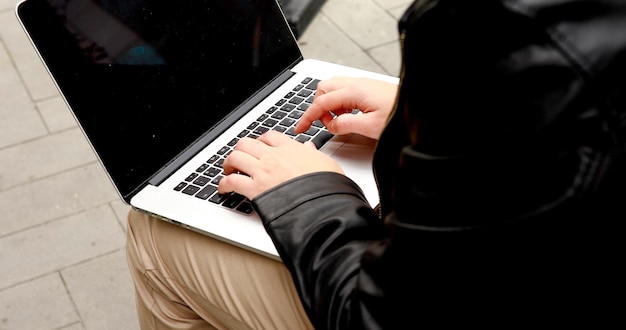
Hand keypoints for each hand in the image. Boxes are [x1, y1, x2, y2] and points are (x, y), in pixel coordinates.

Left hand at [219, 130, 343, 199]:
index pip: (270, 136)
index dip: (261, 140)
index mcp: (291, 149)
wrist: (322, 204)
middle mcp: (273, 157)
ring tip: (229, 170)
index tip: (260, 145)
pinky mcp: (255, 189)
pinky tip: (224, 188)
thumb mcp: (326, 163)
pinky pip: (231, 182)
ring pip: (236, 157)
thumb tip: (309, 148)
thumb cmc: (327, 186)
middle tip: (241, 157)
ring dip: (229, 163)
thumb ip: (314, 155)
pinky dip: (224, 184)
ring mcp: (262, 172)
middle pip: (247, 143)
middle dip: (241, 149)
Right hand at [295, 76, 397, 139]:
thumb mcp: (370, 126)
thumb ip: (346, 125)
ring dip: (329, 104)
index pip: (321, 103)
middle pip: (323, 89)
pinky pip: (345, 91)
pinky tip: (350, 115)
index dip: (307, 117)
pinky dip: (340, 103)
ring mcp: (362, 84)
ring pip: (333, 88)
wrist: (418, 105)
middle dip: (318, 107)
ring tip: (338, 121)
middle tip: (325, 124)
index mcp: (353, 92)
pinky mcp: (368, 88)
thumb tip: (331, 125)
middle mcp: (356, 84)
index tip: (300, 128)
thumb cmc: (399, 114)